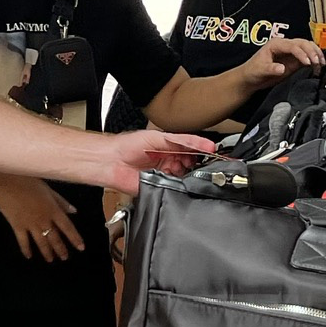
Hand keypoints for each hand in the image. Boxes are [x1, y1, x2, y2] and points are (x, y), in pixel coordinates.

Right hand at [0, 171, 81, 261]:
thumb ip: (61, 201)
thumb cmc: (28, 182)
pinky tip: (28, 257)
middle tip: (64, 258)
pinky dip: (26, 249)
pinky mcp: (17, 227)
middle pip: (54, 238)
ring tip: (50, 260)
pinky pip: (23, 241)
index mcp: (53, 210)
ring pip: (41, 242)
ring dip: (46, 252)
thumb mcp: (48, 189)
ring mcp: (30, 225)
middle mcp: (44, 220)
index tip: (81, 248)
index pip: (67, 227)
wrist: (5, 183)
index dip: (75, 238)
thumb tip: (74, 211)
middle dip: (60, 249)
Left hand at [91, 130, 213, 192]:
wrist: (112, 162)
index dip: (203, 150)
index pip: (192, 148)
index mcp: (170, 147)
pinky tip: (176, 178)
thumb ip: (182, 141)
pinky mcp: (160, 188)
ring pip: (186, 177)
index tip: (214, 151)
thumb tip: (201, 144)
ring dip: (188, 174)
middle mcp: (170, 161)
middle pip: (192, 164)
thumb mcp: (159, 137)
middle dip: (197, 163)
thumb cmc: (129, 146)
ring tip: (184, 167)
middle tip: (201, 161)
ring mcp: (166, 175)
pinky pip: (175, 189)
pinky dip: (179, 185)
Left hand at [243, 34, 325, 85]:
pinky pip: (308, 56)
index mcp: (276, 44)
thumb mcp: (260, 70)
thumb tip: (282, 68)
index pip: (293, 45)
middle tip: (318, 62)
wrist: (251, 78)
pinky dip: (315, 60)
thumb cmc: (253, 71)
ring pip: (308, 47)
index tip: (308, 62)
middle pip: (303, 43)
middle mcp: (285, 45)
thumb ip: (271, 69)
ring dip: (316, 54)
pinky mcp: (295, 60)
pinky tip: (319, 66)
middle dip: (312, 52)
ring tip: (321, 64)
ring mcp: (291, 52)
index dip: (302, 53)